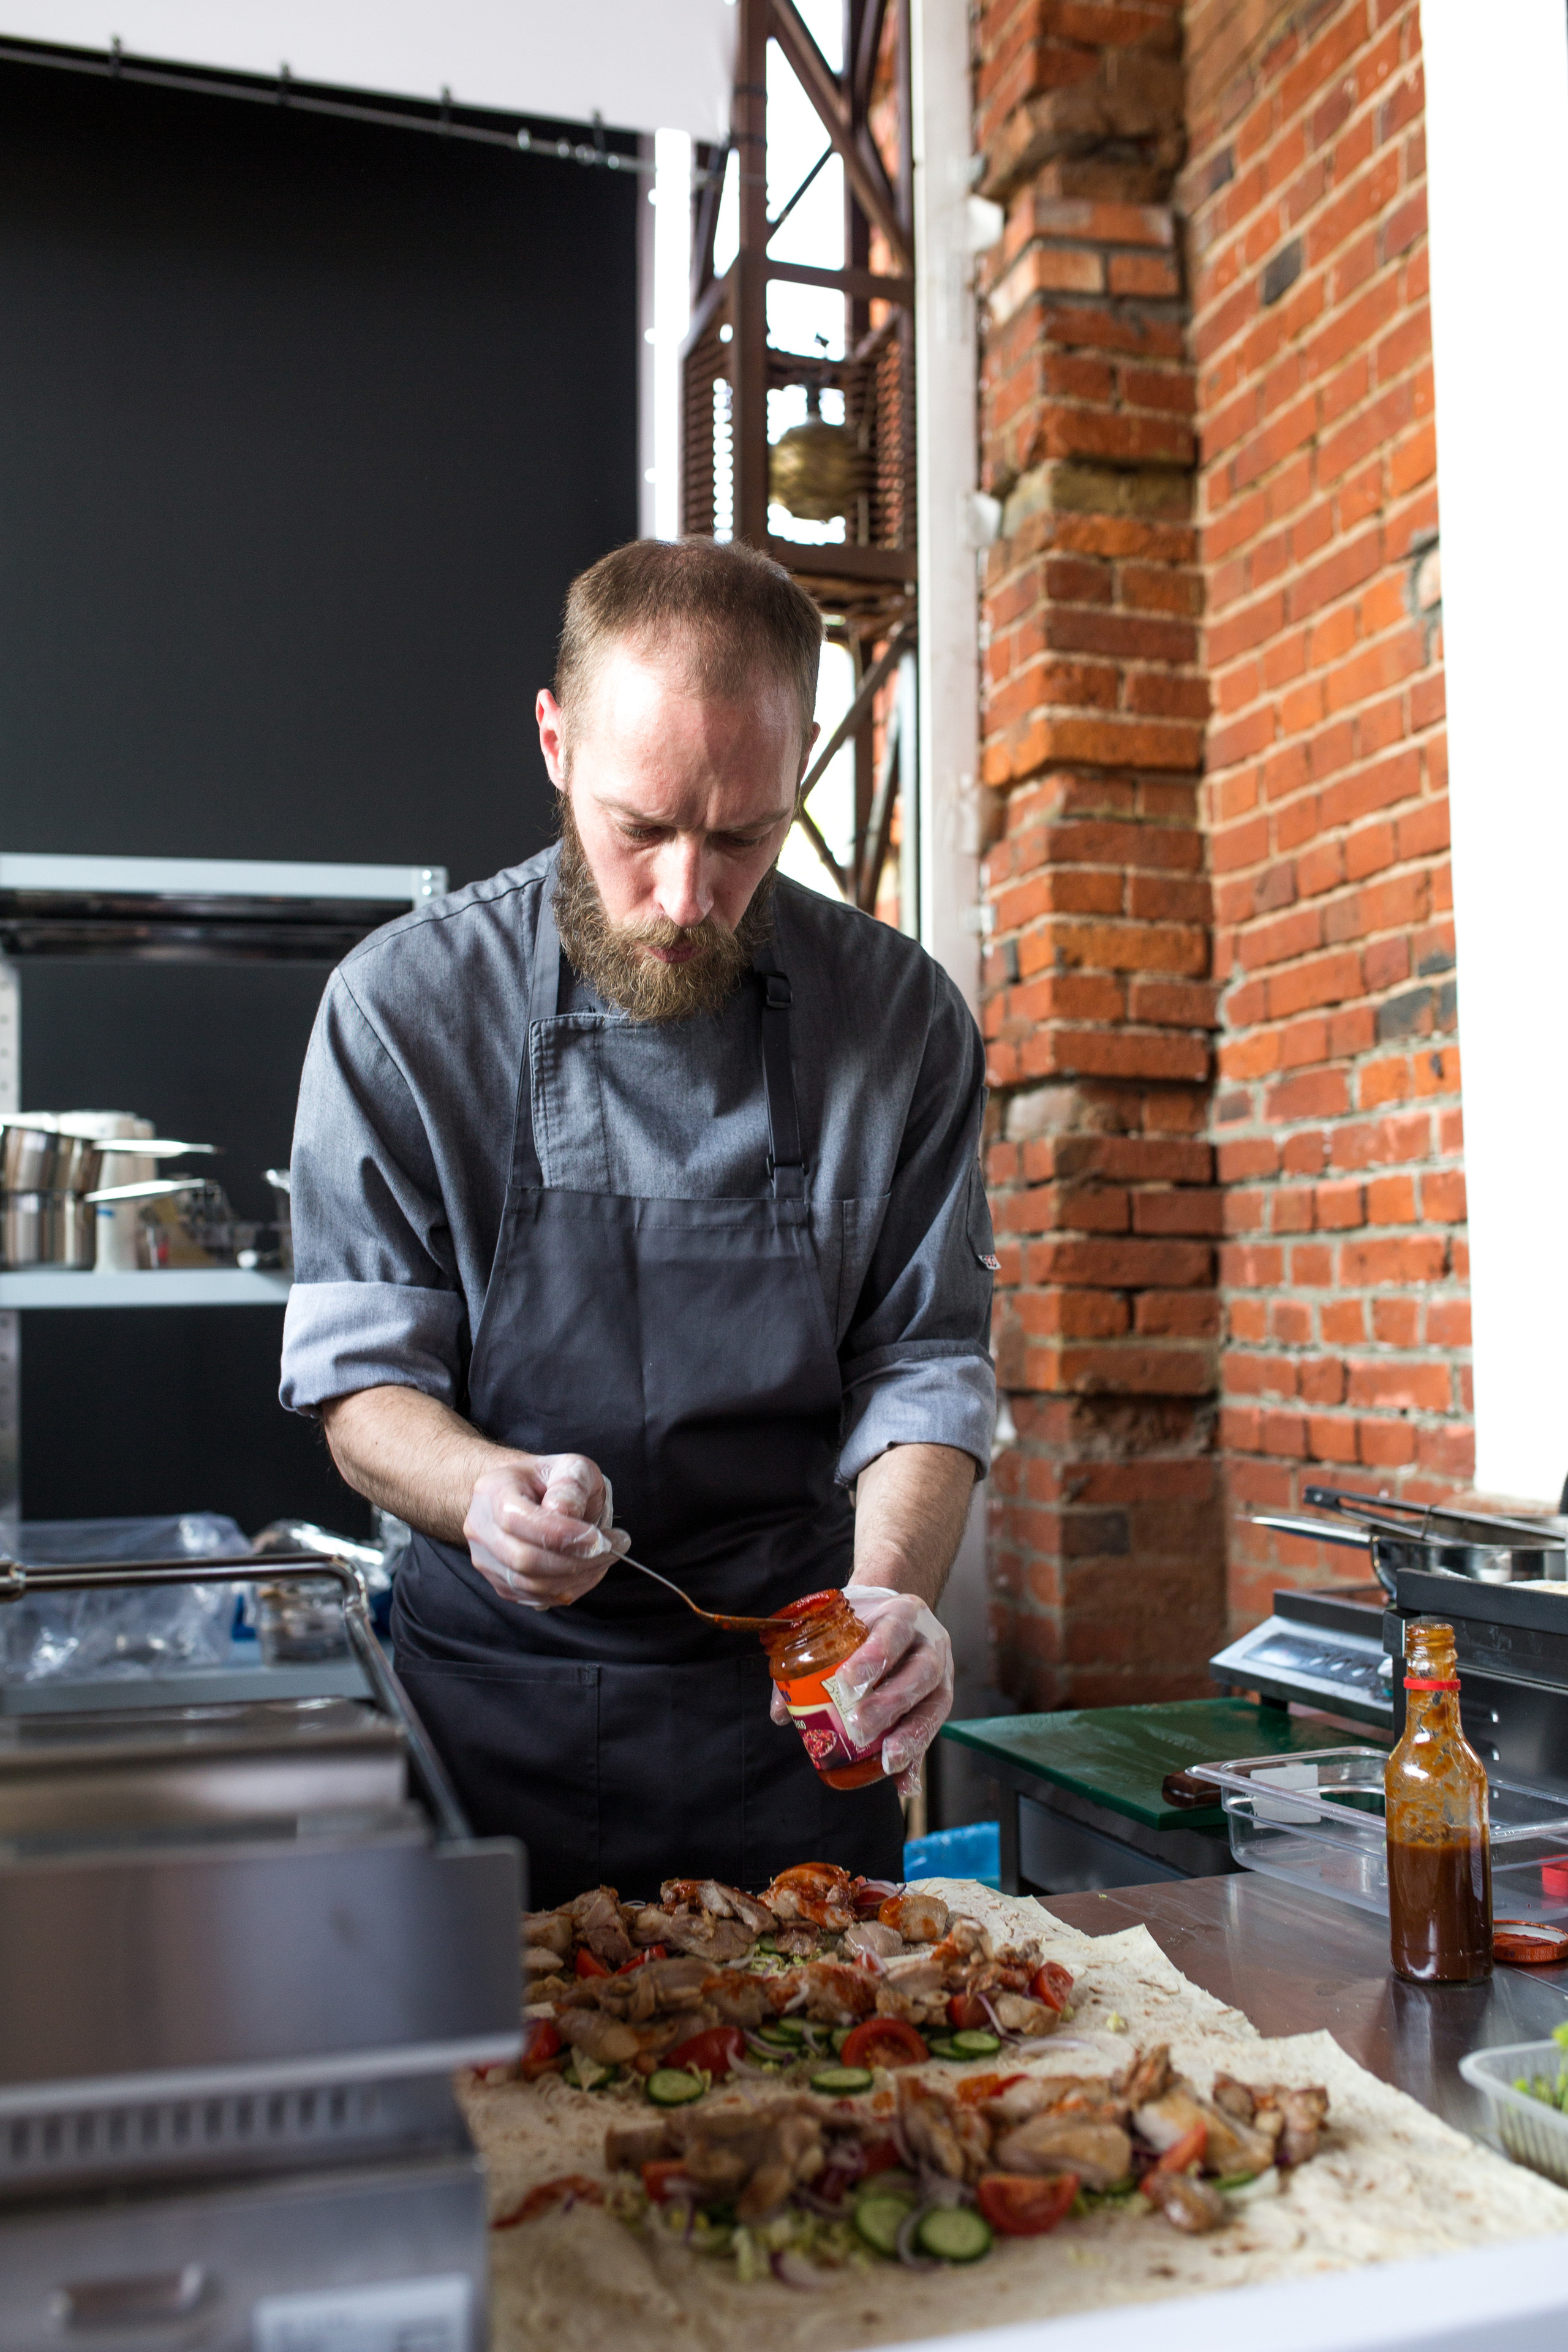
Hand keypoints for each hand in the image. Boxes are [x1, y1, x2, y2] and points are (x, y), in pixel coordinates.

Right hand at [463, 1453, 629, 1609]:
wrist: (527, 1496)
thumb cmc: (551, 1482)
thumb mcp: (570, 1467)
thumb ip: (571, 1485)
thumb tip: (564, 1514)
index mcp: (493, 1491)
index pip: (517, 1519)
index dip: (561, 1534)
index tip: (600, 1538)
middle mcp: (480, 1529)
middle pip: (524, 1559)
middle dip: (577, 1560)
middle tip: (613, 1547)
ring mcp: (486, 1560)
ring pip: (531, 1585)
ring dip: (578, 1577)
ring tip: (605, 1557)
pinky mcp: (501, 1584)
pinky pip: (536, 1598)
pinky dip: (570, 1589)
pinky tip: (588, 1570)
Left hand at [769, 1583, 953, 1796]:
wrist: (897, 1614)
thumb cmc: (865, 1622)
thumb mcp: (839, 1624)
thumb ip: (807, 1662)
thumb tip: (782, 1712)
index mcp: (903, 1615)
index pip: (894, 1631)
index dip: (874, 1655)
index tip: (848, 1680)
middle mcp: (930, 1644)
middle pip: (920, 1672)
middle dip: (890, 1702)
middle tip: (859, 1726)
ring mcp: (941, 1674)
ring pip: (934, 1704)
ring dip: (910, 1735)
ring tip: (888, 1759)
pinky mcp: (939, 1702)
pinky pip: (932, 1733)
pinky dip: (917, 1760)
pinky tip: (903, 1783)